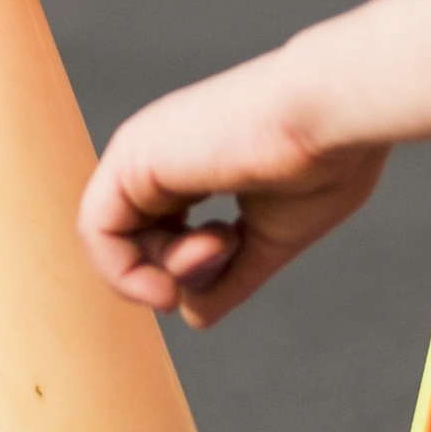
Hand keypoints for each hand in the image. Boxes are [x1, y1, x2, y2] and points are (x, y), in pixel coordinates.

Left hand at [81, 47, 390, 328]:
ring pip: (112, 240)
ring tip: (216, 248)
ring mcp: (145, 152)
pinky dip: (125, 274)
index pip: (165, 230)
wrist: (333, 117)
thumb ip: (229, 276)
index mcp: (197, 161)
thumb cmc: (323, 162)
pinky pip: (97, 233)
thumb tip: (192, 314)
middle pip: (136, 239)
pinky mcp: (132, 158)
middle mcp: (163, 154)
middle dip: (173, 271)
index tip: (230, 260)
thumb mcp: (270, 238)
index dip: (189, 267)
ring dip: (159, 272)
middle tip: (224, 253)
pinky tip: (167, 285)